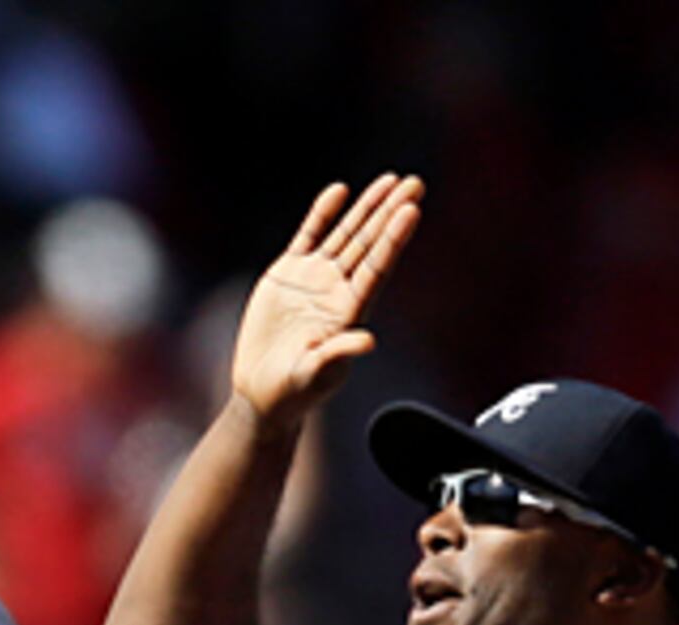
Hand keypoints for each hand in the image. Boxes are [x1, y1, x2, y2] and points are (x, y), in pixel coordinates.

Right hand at [228, 175, 422, 426]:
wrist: (263, 391)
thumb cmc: (294, 391)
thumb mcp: (316, 375)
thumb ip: (339, 354)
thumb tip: (369, 340)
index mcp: (350, 312)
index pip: (377, 268)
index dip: (394, 239)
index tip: (411, 211)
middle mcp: (338, 290)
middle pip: (370, 243)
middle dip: (390, 212)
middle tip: (415, 183)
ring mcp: (315, 279)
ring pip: (346, 234)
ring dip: (367, 207)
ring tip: (390, 180)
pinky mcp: (288, 274)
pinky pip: (309, 235)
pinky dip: (323, 214)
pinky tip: (339, 192)